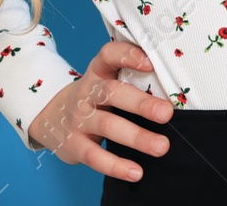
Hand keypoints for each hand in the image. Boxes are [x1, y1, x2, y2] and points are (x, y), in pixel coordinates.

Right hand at [27, 41, 171, 182]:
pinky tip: (136, 172)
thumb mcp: (106, 80)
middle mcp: (87, 92)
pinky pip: (94, 156)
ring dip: (137, 137)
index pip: (109, 55)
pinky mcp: (73, 144)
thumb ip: (133, 80)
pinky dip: (116, 166)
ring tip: (162, 147)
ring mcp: (78, 119)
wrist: (49, 116)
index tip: (150, 63)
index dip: (127, 56)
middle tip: (167, 113)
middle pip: (112, 93)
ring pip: (108, 125)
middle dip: (141, 104)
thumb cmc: (95, 97)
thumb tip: (176, 92)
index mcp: (98, 71)